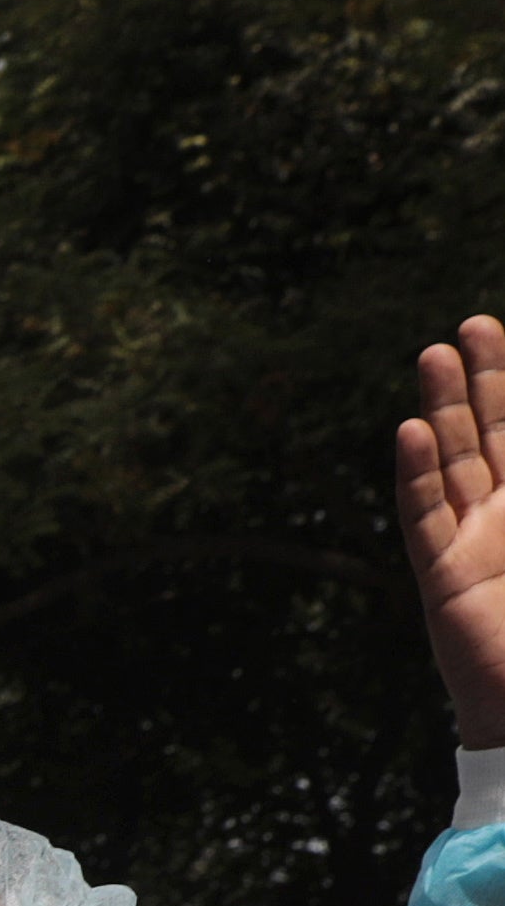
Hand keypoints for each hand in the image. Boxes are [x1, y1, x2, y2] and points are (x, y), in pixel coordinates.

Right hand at [404, 314, 504, 753]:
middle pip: (492, 434)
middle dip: (484, 381)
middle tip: (472, 327)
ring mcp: (472, 545)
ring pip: (456, 463)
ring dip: (445, 410)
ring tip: (435, 356)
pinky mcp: (443, 578)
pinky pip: (425, 517)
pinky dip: (417, 474)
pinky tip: (413, 433)